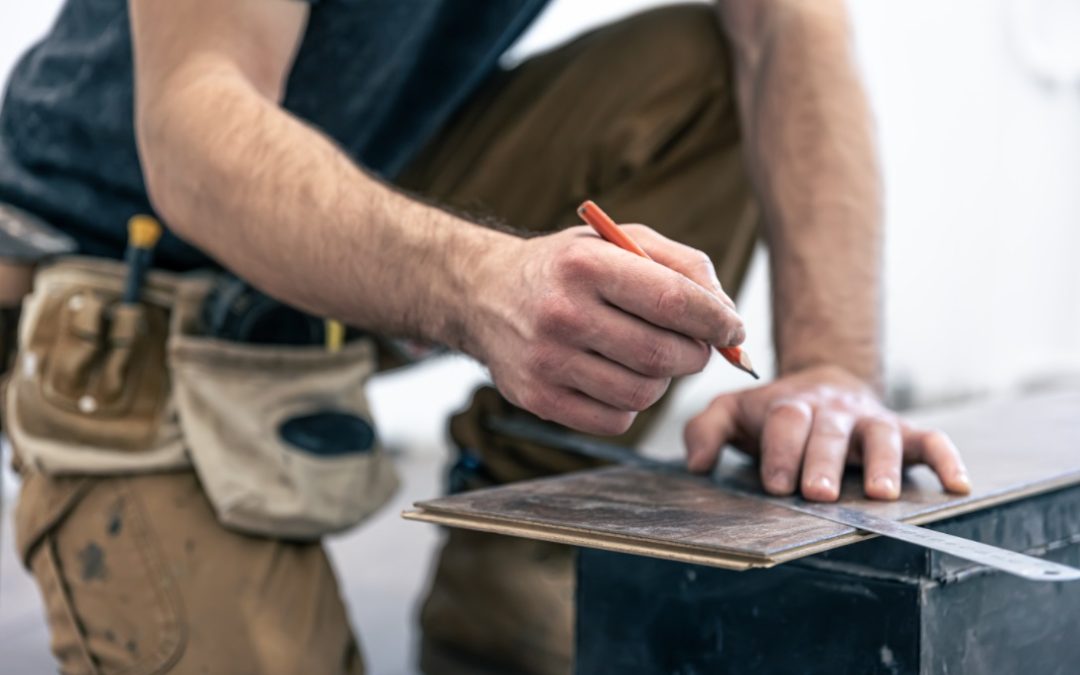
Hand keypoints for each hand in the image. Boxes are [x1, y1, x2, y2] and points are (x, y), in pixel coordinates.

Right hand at [464, 225, 744, 434]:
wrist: (485, 294)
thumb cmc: (568, 267)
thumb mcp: (620, 241)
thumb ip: (683, 265)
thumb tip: (728, 315)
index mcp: (585, 264)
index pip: (673, 301)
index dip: (716, 321)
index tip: (733, 330)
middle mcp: (561, 313)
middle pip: (662, 354)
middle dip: (695, 354)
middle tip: (693, 345)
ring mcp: (546, 361)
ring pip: (643, 394)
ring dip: (662, 381)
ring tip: (647, 357)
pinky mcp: (538, 398)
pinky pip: (616, 420)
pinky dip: (630, 405)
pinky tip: (615, 377)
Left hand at [683, 365, 970, 500]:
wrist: (821, 382)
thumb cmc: (772, 411)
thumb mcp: (732, 411)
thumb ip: (706, 429)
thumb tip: (696, 464)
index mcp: (789, 406)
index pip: (784, 423)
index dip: (781, 451)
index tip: (776, 484)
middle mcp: (832, 412)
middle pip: (829, 431)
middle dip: (823, 461)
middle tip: (817, 493)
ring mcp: (868, 421)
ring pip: (881, 435)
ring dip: (881, 463)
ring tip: (879, 494)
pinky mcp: (902, 431)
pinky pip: (930, 440)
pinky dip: (946, 459)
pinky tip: (958, 484)